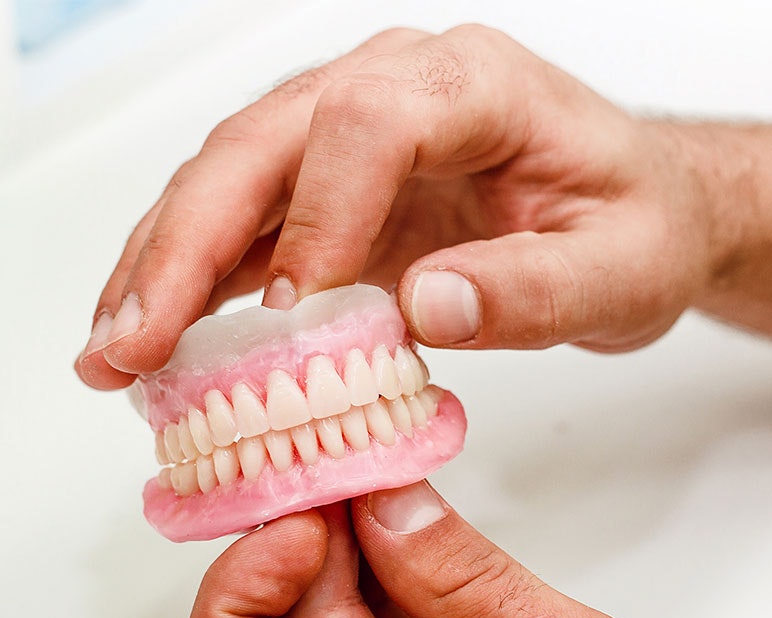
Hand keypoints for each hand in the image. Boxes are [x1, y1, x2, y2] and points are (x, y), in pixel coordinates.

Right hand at [76, 24, 743, 390]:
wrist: (632, 213)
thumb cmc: (635, 227)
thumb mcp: (620, 269)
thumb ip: (534, 288)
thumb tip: (424, 307)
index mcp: (472, 86)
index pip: (366, 124)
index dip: (318, 216)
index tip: (295, 314)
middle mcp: (392, 91)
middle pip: (261, 147)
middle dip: (186, 245)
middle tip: (132, 342)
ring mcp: (350, 141)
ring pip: (228, 186)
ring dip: (162, 269)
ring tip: (112, 353)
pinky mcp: (332, 196)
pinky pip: (244, 230)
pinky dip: (192, 285)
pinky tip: (152, 335)